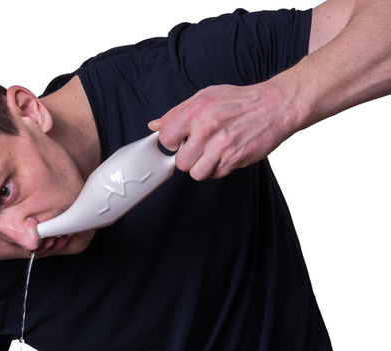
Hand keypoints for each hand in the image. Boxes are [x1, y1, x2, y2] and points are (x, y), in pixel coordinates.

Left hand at [148, 80, 295, 180]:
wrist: (274, 106)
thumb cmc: (239, 101)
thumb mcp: (205, 97)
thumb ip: (176, 113)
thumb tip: (154, 125)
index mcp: (196, 111)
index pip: (166, 138)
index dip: (171, 142)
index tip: (180, 140)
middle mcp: (207, 129)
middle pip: (180, 162)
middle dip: (187, 158)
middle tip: (198, 148)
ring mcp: (221, 146)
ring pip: (196, 173)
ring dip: (201, 166)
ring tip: (210, 153)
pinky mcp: (235, 159)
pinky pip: (215, 175)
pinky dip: (218, 168)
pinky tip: (225, 154)